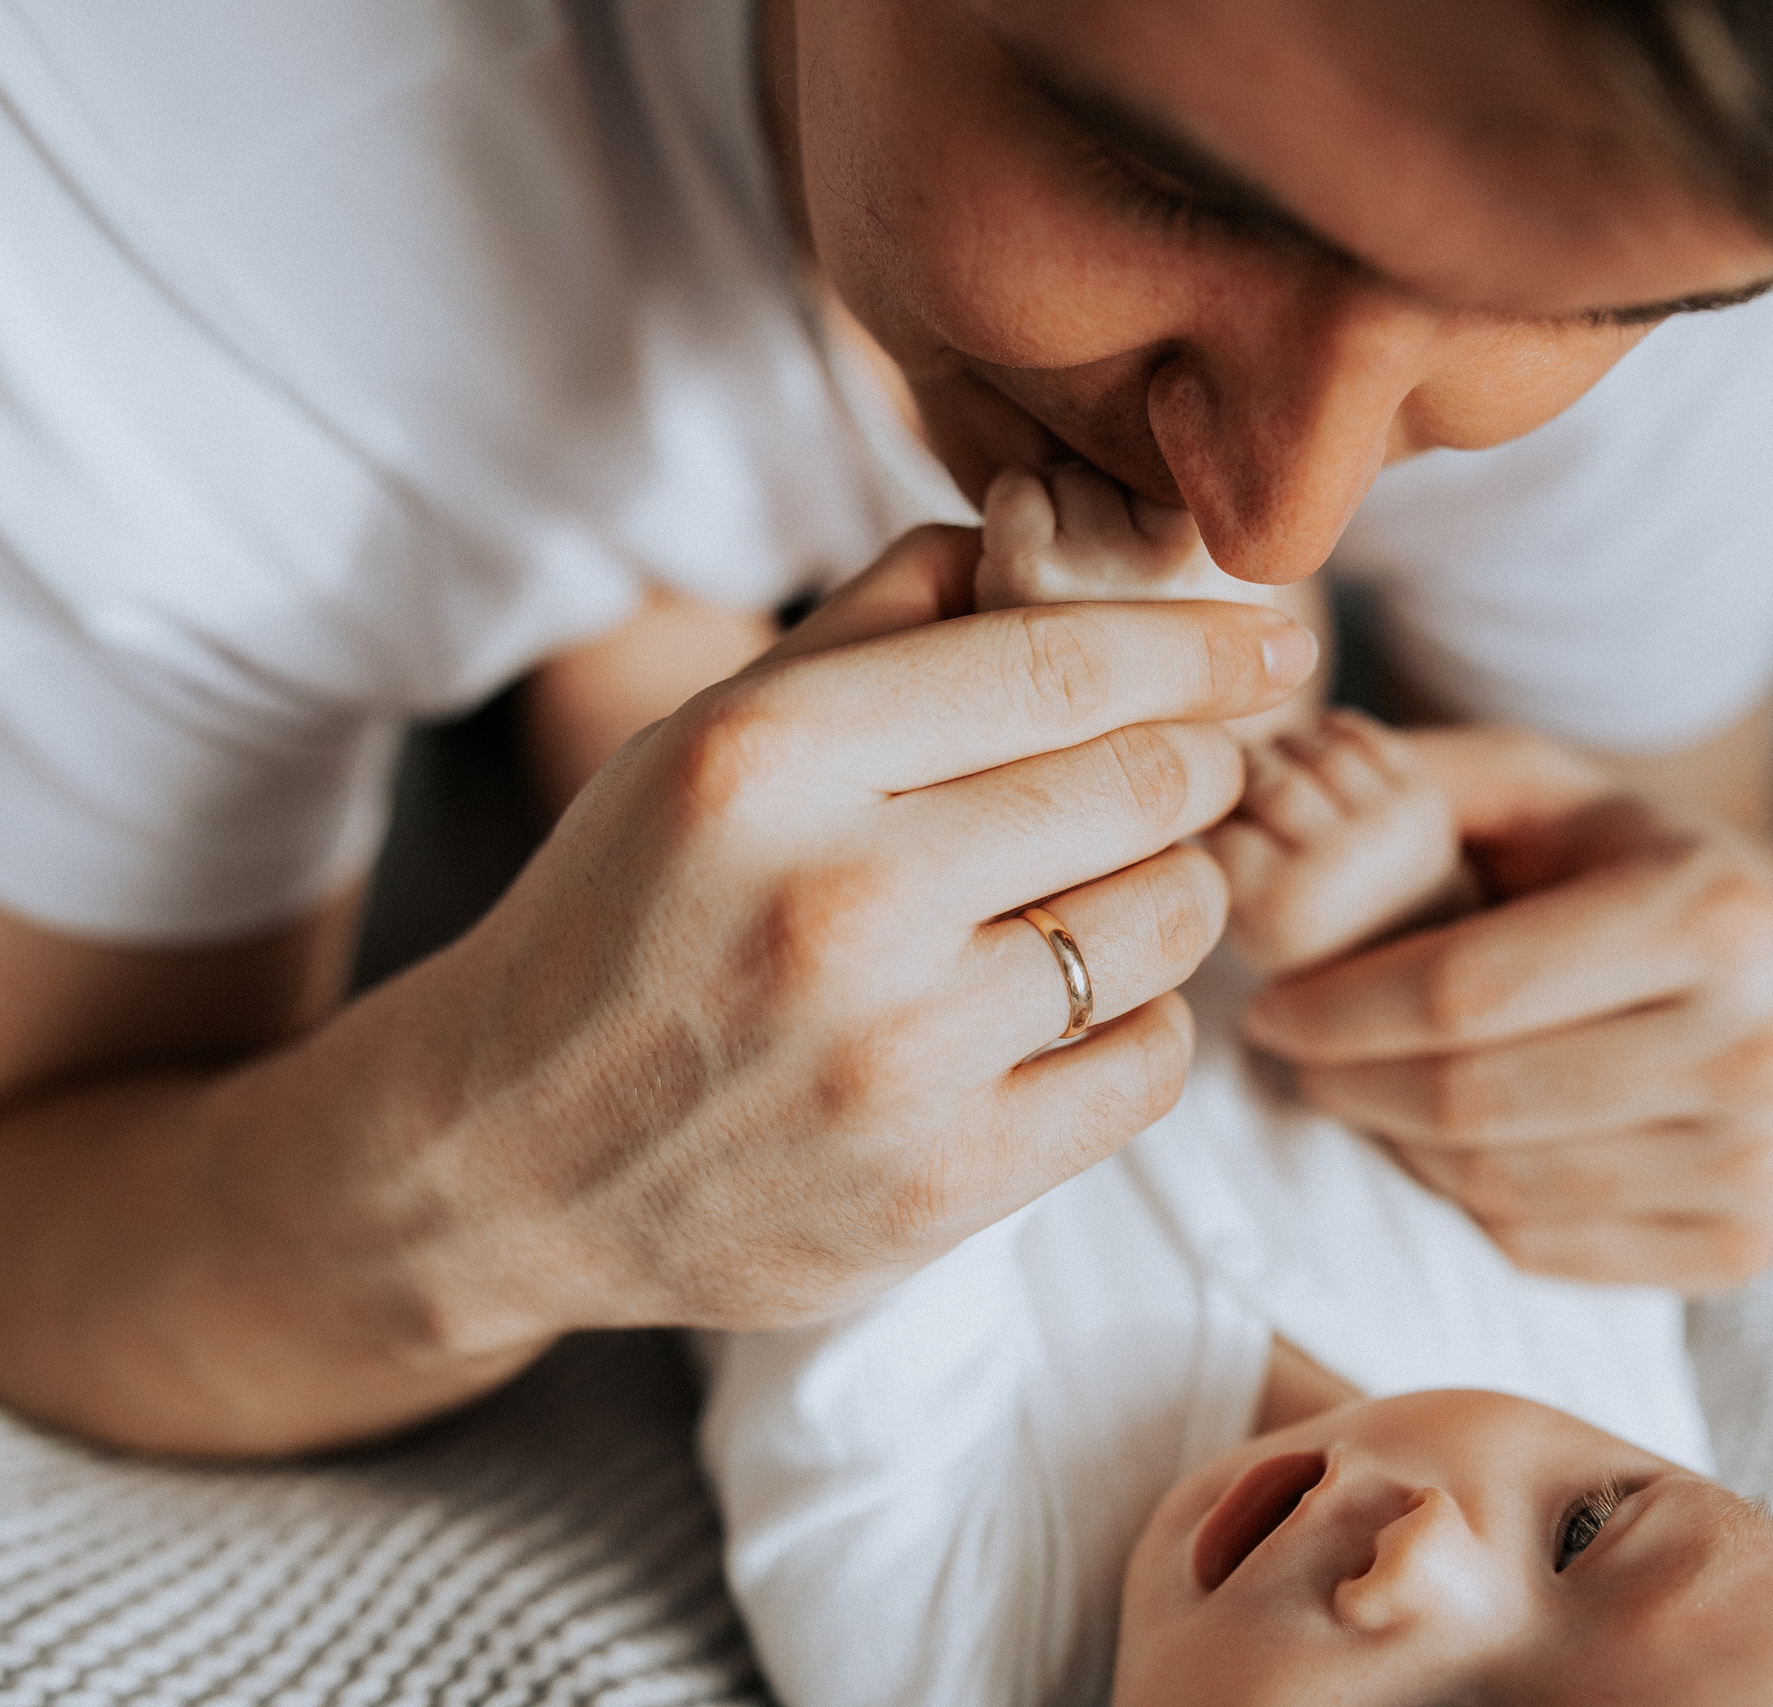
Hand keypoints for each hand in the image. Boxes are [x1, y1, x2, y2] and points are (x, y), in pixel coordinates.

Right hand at [410, 524, 1318, 1340]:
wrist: (502, 1153)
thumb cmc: (628, 915)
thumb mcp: (708, 735)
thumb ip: (875, 621)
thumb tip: (1040, 536)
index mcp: (771, 758)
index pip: (1061, 665)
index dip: (1197, 646)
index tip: (1271, 643)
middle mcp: (840, 902)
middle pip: (1146, 785)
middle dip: (1194, 763)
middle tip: (1184, 770)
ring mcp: (897, 1061)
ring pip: (1170, 923)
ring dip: (1171, 893)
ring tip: (1099, 893)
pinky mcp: (942, 1189)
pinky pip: (1150, 1067)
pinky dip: (1139, 1023)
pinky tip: (1065, 1010)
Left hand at [1239, 726, 1772, 1294]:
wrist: (1772, 972)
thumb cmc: (1617, 867)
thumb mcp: (1537, 790)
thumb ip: (1421, 780)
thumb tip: (1282, 788)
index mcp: (1716, 911)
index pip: (1466, 990)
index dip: (1337, 1009)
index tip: (1268, 1007)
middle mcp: (1763, 1043)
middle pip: (1475, 1100)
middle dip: (1346, 1082)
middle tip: (1291, 1055)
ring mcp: (1762, 1159)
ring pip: (1497, 1183)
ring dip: (1390, 1143)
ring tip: (1351, 1090)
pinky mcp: (1742, 1245)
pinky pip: (1538, 1247)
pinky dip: (1456, 1203)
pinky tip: (1434, 1144)